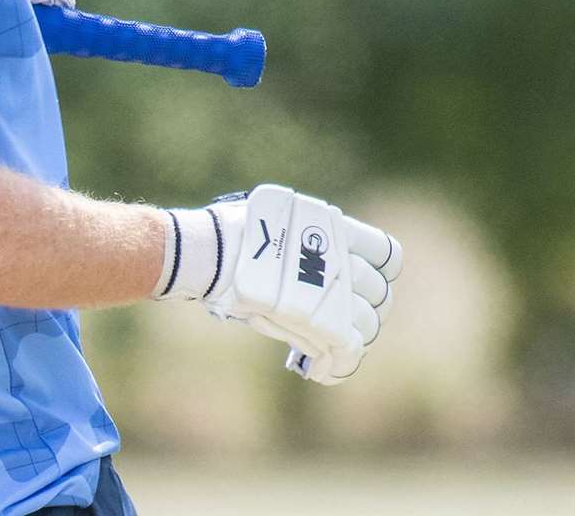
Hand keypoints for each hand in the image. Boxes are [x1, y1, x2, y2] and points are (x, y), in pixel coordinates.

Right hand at [153, 184, 401, 384]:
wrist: (212, 252)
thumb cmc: (228, 236)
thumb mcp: (271, 227)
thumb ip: (299, 247)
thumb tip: (305, 277)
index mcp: (334, 228)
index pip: (387, 256)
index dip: (380, 275)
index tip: (356, 286)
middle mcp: (342, 256)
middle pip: (379, 294)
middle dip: (363, 312)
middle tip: (337, 323)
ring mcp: (336, 288)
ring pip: (367, 324)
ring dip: (350, 340)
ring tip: (325, 350)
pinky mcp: (326, 320)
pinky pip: (348, 349)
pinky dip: (338, 365)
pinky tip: (321, 371)